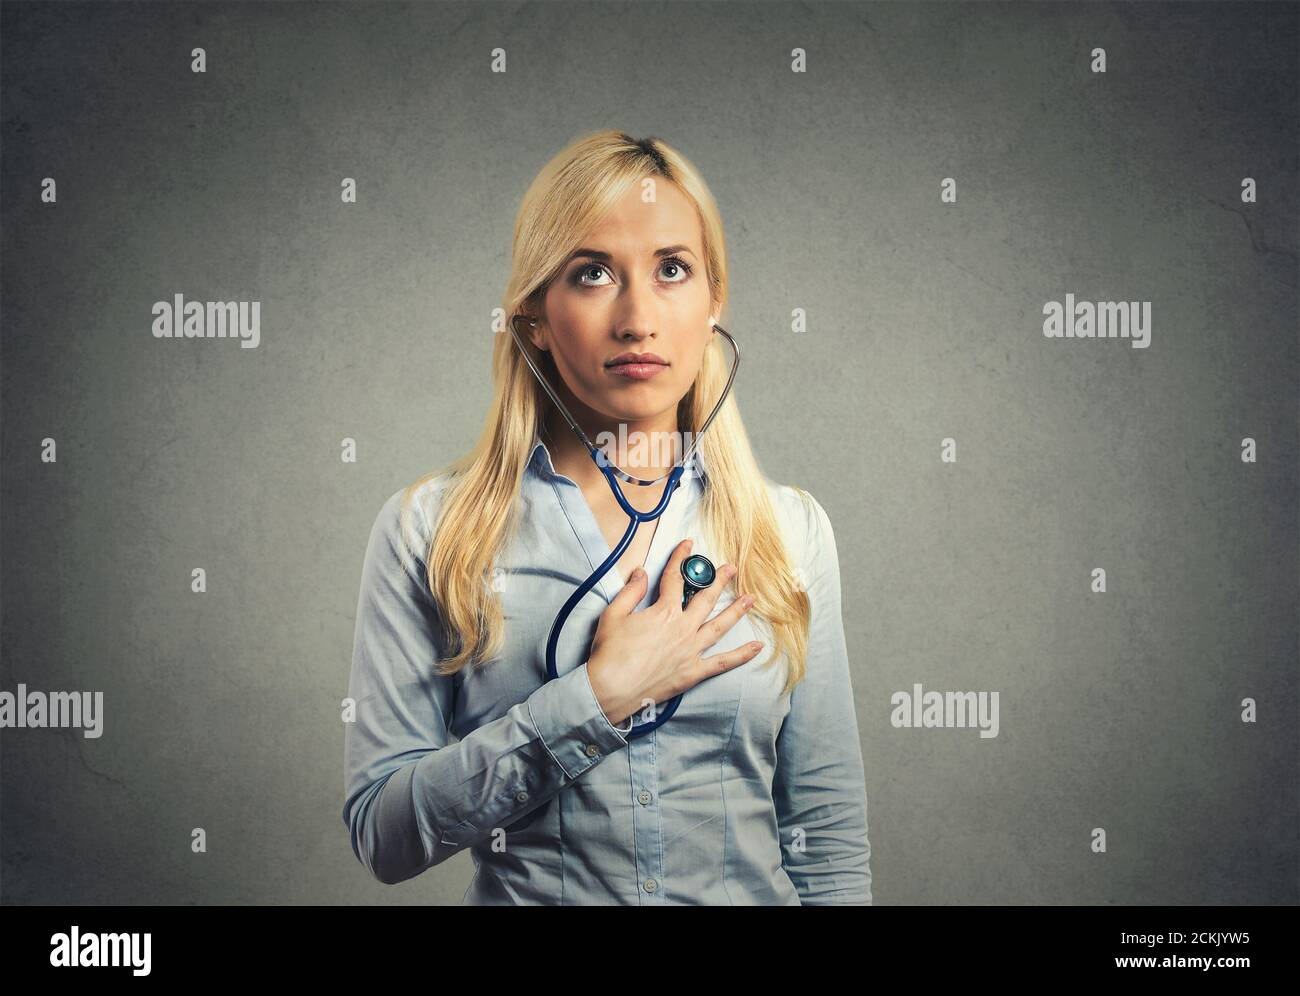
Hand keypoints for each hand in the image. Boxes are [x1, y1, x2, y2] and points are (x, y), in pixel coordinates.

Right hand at [586, 538, 761, 726]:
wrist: (611, 689)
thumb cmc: (610, 653)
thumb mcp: (613, 615)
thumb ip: (631, 592)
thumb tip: (640, 573)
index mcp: (664, 612)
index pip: (674, 578)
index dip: (680, 559)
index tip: (688, 546)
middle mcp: (682, 628)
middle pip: (705, 599)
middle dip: (719, 580)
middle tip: (730, 568)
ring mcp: (691, 651)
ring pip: (719, 626)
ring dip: (736, 611)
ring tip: (750, 598)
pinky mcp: (693, 672)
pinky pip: (722, 662)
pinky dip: (741, 655)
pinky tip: (757, 647)